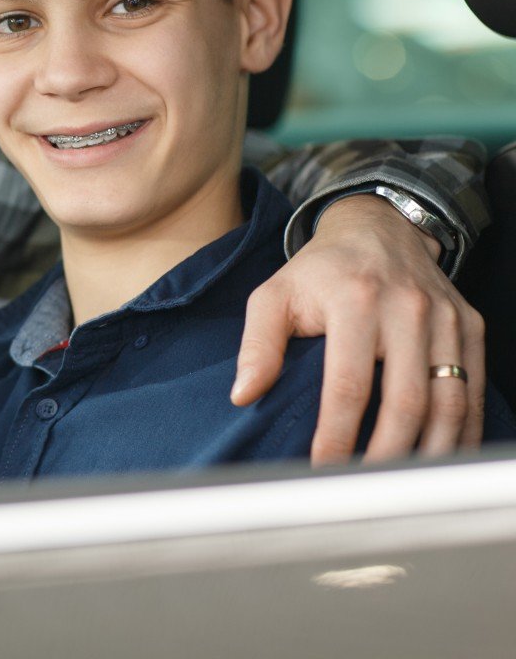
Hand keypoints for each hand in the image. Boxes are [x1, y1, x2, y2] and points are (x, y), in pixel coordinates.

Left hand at [233, 193, 484, 464]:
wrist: (378, 228)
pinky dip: (462, 430)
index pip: (348, 384)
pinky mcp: (469, 326)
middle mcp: (407, 308)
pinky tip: (441, 459)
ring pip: (449, 401)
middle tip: (364, 490)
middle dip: (386, 454)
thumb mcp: (274, 295)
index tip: (322, 469)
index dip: (337, 434)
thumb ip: (257, 344)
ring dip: (430, 452)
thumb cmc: (319, 271)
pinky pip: (472, 388)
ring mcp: (445, 319)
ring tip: (402, 486)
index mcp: (355, 300)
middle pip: (406, 401)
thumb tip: (244, 395)